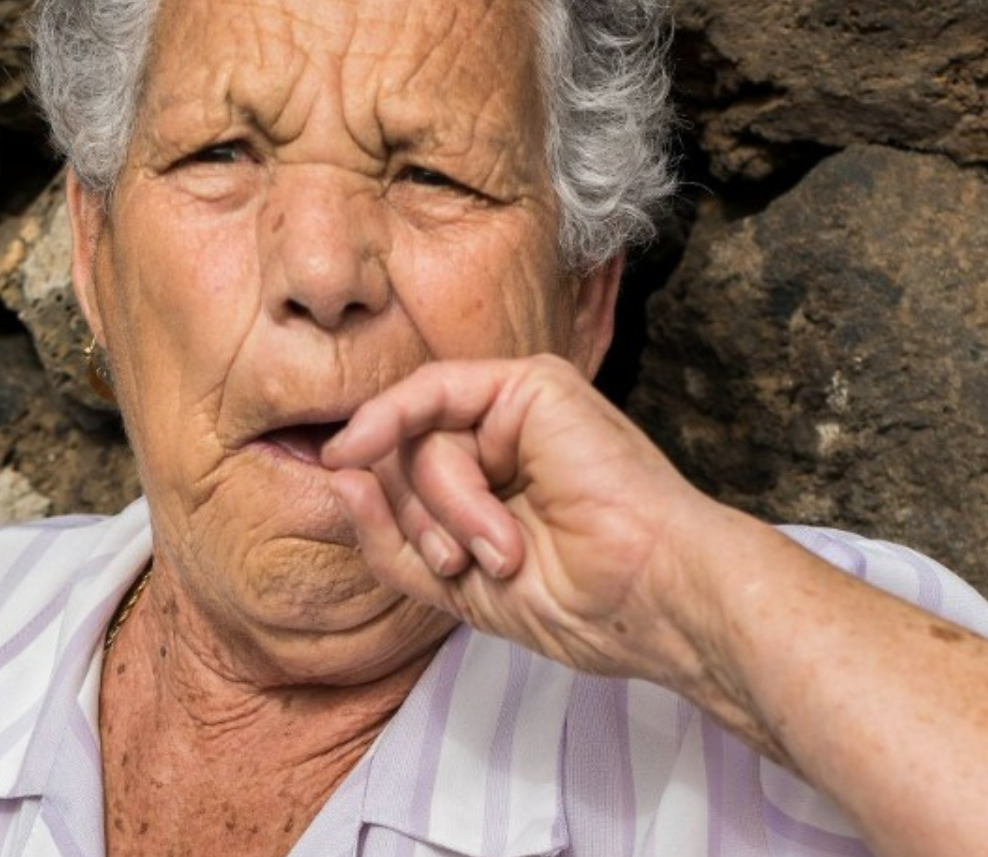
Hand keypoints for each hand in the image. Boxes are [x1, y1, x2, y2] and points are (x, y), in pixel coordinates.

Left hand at [321, 354, 733, 684]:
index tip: (360, 521)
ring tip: (504, 548)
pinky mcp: (531, 384)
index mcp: (492, 485)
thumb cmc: (577, 603)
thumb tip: (338, 476)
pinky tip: (362, 446)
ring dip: (446, 507)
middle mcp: (501, 439)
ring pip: (416, 439)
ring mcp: (517, 408)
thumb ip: (390, 537)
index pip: (401, 481)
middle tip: (464, 564)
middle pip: (399, 459)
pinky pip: (431, 394)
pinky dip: (396, 424)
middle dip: (416, 519)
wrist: (649, 598)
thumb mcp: (454, 583)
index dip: (376, 508)